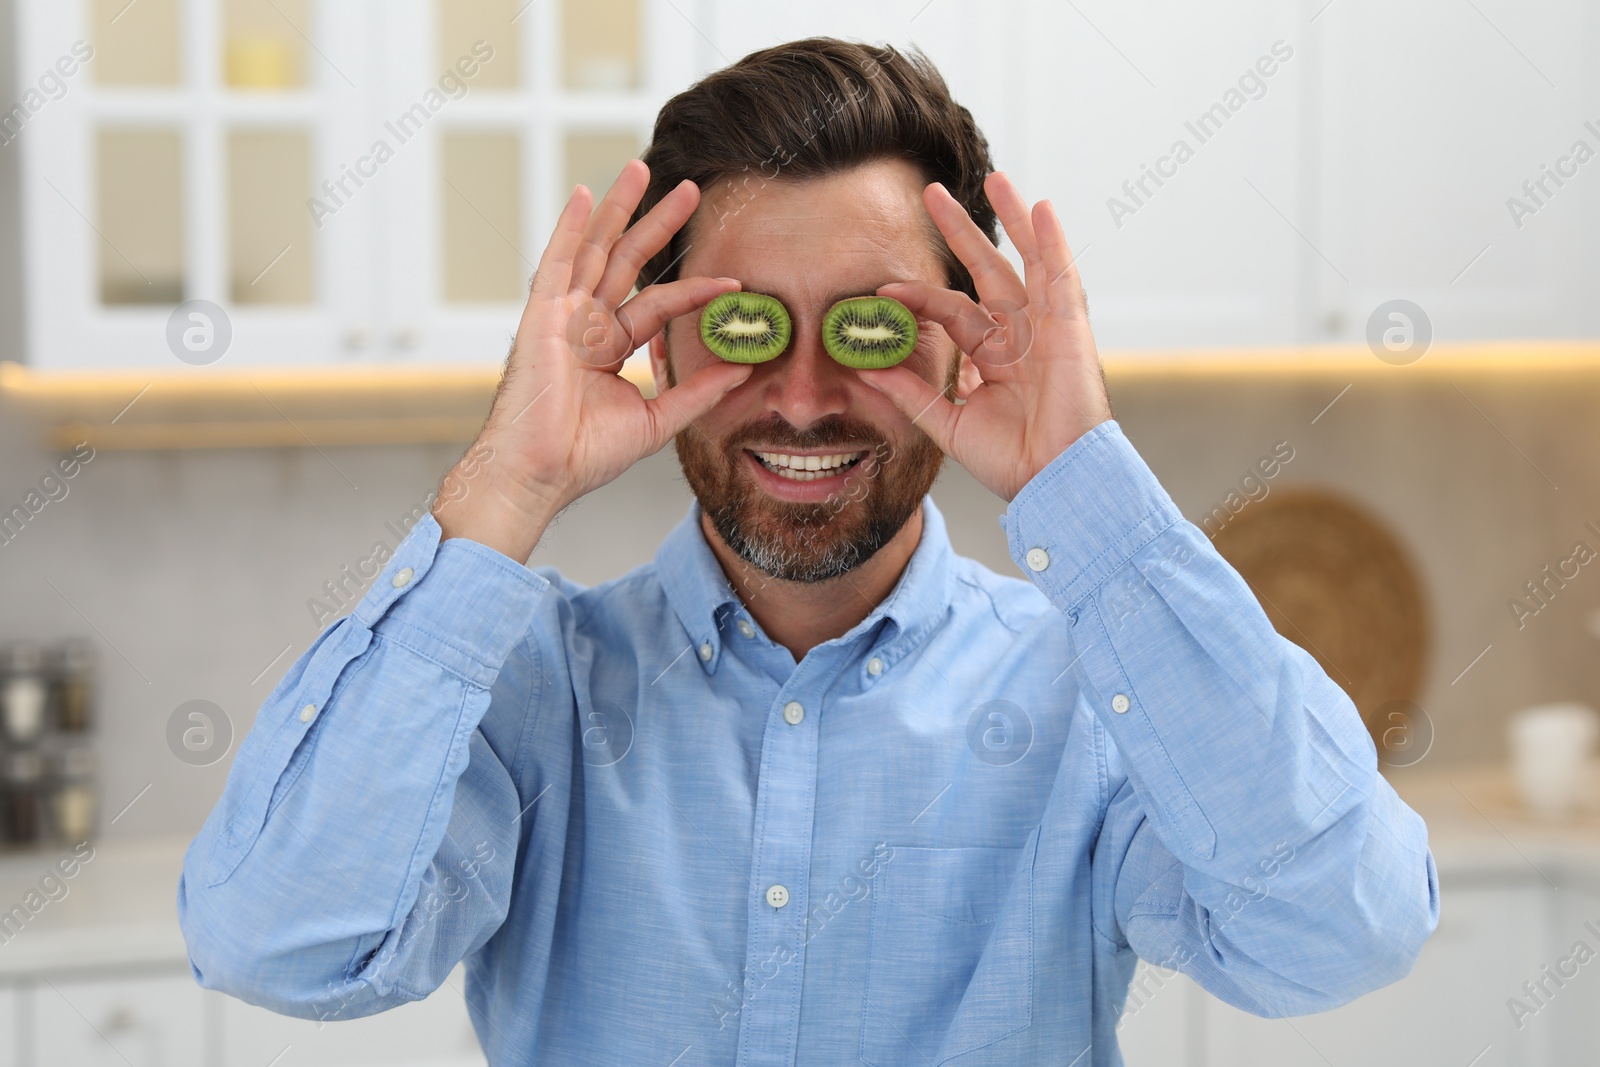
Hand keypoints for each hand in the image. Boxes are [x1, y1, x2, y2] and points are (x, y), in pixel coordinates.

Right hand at [433, 160, 753, 559]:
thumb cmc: (583, 456)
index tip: (734, 281)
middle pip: (626, 261)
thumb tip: (743, 369)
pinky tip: (586, 195)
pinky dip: (570, 228)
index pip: (659, 305)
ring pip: (595, 250)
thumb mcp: (656, 421)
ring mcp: (562, 316)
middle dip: (658, 223)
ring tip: (641, 168)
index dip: (695, 290)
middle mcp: (585, 325)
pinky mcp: (541, 317)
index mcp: (607, 348)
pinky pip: (557, 263)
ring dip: (619, 209)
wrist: (541, 474)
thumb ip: (696, 392)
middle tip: (692, 189)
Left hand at [855, 171, 1112, 503]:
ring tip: (994, 178)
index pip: (950, 309)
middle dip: (960, 231)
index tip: (882, 290)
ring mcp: (1046, 328)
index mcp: (993, 356)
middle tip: (931, 192)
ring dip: (1011, 218)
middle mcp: (1020, 335)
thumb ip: (912, 393)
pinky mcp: (1070, 329)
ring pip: (1027, 261)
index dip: (917, 297)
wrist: (1053, 480)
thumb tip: (865, 368)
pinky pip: (1061, 276)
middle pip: (987, 270)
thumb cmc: (1012, 462)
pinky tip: (1040, 208)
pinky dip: (1052, 241)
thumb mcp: (949, 424)